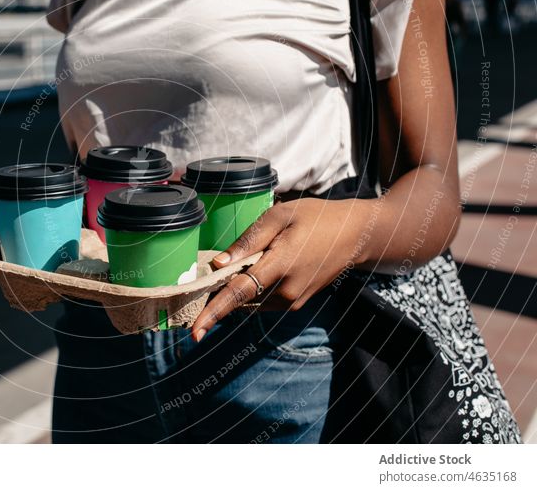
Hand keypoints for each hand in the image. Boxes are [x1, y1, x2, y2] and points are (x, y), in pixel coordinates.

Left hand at [191, 197, 374, 341]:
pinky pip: (264, 300)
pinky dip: (253, 290)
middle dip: (220, 292)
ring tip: (249, 261)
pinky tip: (260, 268)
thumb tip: (219, 263)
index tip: (195, 332)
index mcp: (280, 265)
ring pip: (251, 300)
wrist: (355, 235)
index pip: (239, 294)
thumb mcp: (280, 216)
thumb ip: (248, 240)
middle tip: (211, 275)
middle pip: (241, 298)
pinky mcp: (296, 303)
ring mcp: (293, 300)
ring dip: (239, 289)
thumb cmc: (315, 218)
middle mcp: (287, 291)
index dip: (214, 313)